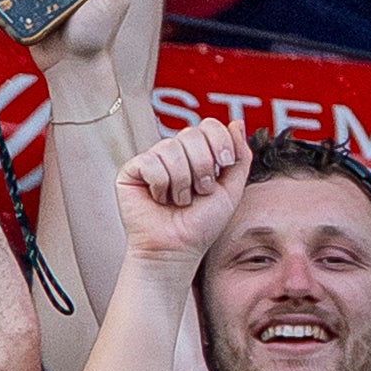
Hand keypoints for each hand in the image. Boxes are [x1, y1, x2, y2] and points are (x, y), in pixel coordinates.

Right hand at [114, 116, 250, 262]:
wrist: (176, 248)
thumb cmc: (201, 224)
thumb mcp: (231, 189)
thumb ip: (240, 157)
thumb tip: (236, 123)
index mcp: (197, 154)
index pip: (208, 126)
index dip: (220, 141)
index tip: (224, 164)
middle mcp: (174, 153)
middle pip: (191, 133)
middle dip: (203, 165)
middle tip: (200, 190)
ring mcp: (151, 160)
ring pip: (171, 148)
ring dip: (182, 181)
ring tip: (179, 199)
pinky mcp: (131, 170)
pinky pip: (150, 162)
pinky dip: (161, 184)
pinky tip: (158, 198)